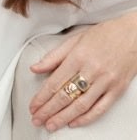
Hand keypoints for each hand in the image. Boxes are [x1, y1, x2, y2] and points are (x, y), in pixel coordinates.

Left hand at [28, 11, 136, 131]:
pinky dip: (86, 118)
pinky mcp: (118, 89)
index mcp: (77, 57)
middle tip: (37, 119)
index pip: (54, 83)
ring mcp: (106, 81)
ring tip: (51, 124)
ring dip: (63, 118)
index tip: (33, 106)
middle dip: (48, 111)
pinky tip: (74, 122)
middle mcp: (91, 70)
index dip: (41, 97)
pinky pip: (100, 108)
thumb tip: (35, 68)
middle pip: (65, 96)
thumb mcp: (74, 40)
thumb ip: (53, 57)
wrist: (133, 34)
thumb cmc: (104, 34)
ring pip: (81, 105)